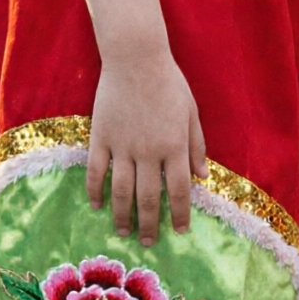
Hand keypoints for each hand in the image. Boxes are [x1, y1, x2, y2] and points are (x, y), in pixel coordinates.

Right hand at [88, 44, 205, 245]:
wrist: (135, 57)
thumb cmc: (168, 81)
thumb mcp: (191, 111)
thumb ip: (196, 145)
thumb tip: (203, 178)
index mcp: (174, 145)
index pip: (177, 191)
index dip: (178, 214)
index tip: (178, 232)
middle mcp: (148, 151)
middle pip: (148, 198)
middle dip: (149, 224)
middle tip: (148, 242)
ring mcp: (122, 146)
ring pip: (121, 191)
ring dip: (122, 216)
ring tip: (123, 232)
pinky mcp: (101, 137)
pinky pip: (95, 171)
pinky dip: (95, 191)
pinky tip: (97, 205)